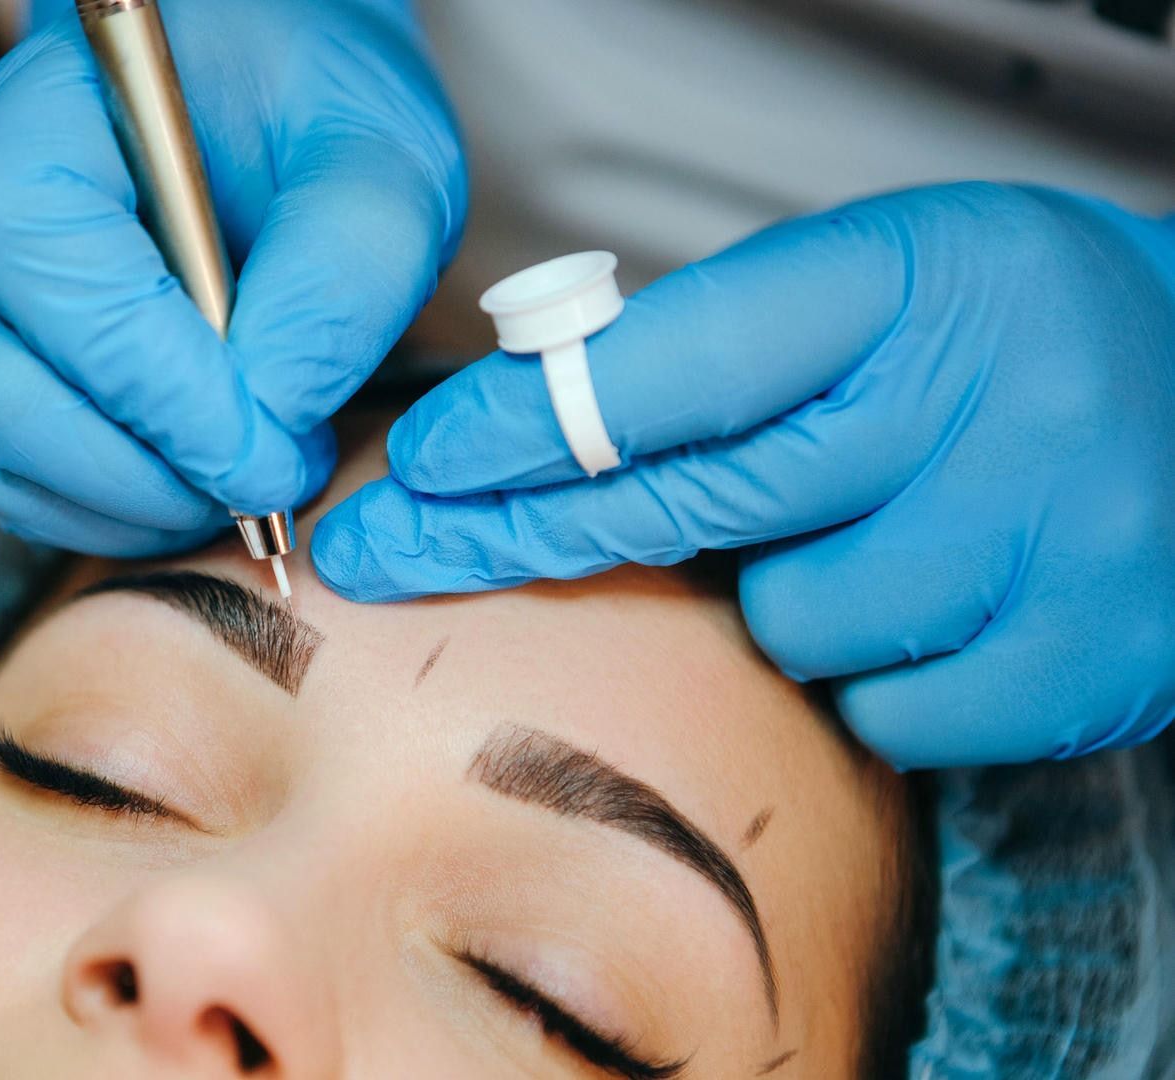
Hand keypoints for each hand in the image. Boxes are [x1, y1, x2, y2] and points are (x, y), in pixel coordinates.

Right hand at [0, 2, 463, 553]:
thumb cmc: (308, 106)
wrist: (258, 92)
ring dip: (133, 511)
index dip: (180, 409)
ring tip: (243, 483)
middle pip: (14, 404)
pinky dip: (105, 515)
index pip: (75, 303)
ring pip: (6, 464)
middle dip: (154, 480)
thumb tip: (270, 418)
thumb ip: (338, 279)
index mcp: (33, 139)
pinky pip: (12, 483)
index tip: (280, 462)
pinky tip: (194, 487)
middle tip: (272, 488)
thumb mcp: (374, 163)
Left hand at [314, 183, 1174, 767]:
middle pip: (687, 502)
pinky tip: (945, 601)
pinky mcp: (1073, 668)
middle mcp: (980, 410)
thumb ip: (728, 351)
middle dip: (516, 536)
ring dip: (790, 594)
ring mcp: (1036, 549)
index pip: (674, 367)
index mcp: (913, 286)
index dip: (528, 423)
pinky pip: (880, 708)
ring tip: (883, 530)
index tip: (423, 464)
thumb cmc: (1021, 339)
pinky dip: (879, 666)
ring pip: (786, 624)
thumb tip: (535, 425)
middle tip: (388, 552)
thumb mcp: (884, 288)